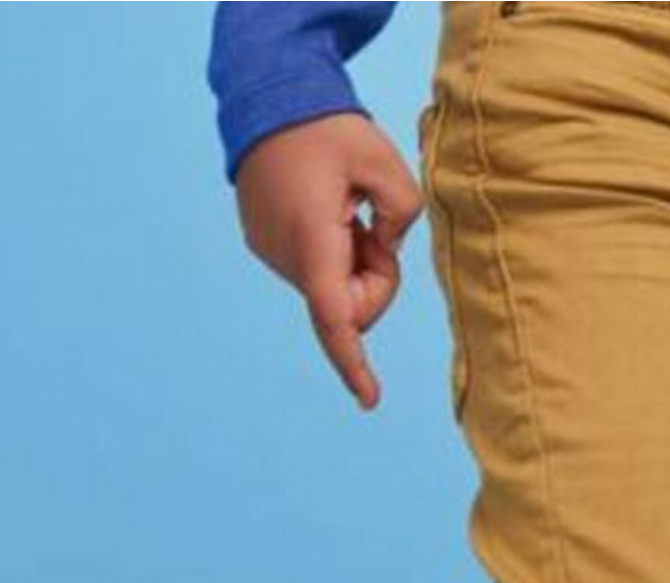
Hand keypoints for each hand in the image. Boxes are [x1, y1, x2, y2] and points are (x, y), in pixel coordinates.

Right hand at [235, 114, 423, 408]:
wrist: (267, 96)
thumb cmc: (326, 126)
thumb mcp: (383, 161)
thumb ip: (404, 212)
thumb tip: (387, 248)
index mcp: (313, 240)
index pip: (336, 318)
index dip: (354, 363)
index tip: (370, 399)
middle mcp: (286, 256)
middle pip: (349, 306)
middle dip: (374, 281)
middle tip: (373, 225)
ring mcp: (271, 253)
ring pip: (332, 290)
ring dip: (351, 262)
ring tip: (343, 208)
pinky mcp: (265, 245)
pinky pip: (315, 271)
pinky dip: (332, 253)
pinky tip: (324, 208)